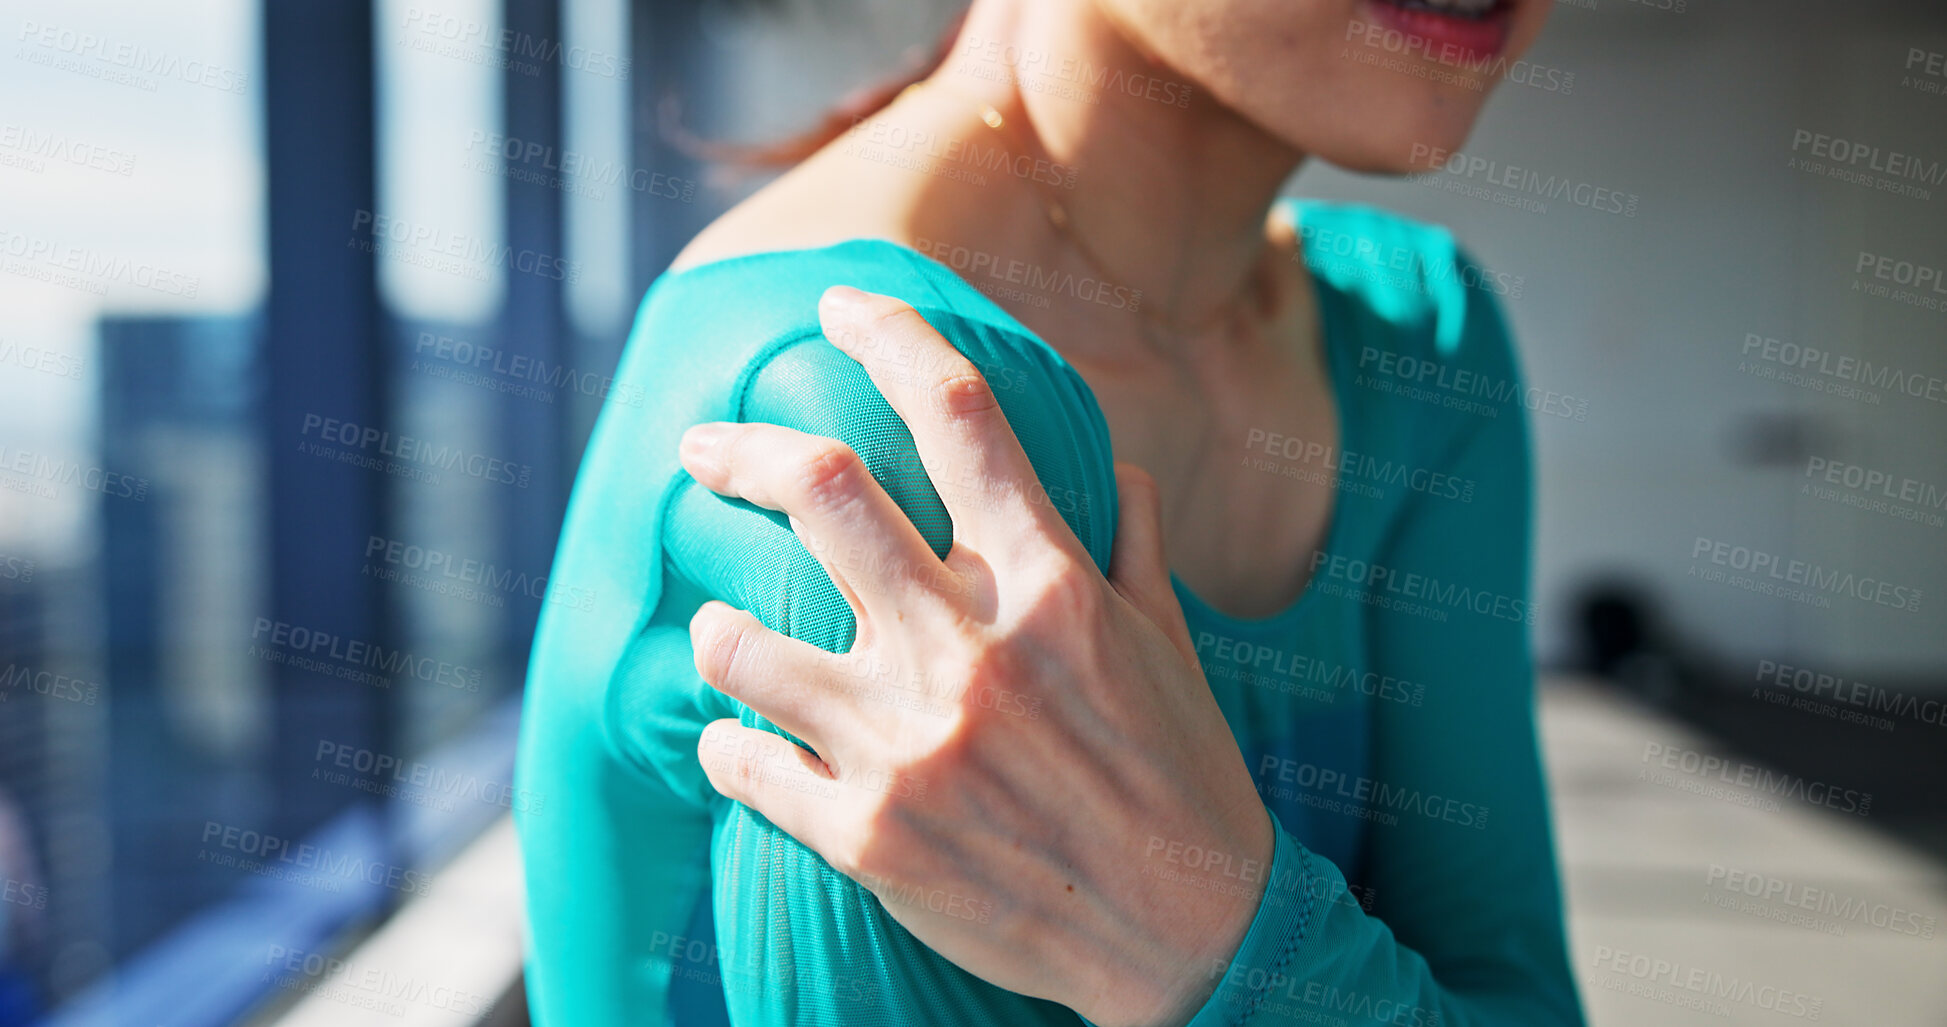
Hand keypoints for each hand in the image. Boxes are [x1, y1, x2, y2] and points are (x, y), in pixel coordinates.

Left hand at [677, 285, 1272, 1026]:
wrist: (1189, 943)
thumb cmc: (1184, 782)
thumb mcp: (1172, 646)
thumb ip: (1127, 542)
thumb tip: (1113, 462)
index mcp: (1050, 588)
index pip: (958, 414)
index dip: (889, 334)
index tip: (839, 307)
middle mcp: (971, 650)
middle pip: (820, 489)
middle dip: (739, 448)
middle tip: (703, 446)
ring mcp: (909, 746)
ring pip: (741, 639)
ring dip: (718, 624)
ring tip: (724, 629)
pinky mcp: (865, 837)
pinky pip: (740, 763)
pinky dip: (727, 745)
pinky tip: (740, 743)